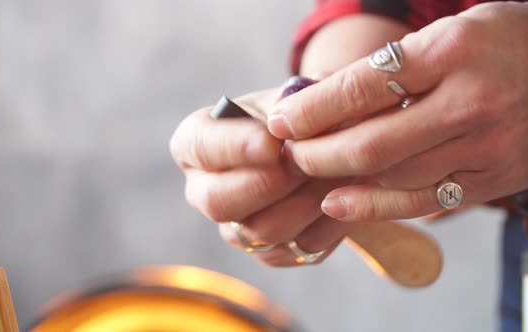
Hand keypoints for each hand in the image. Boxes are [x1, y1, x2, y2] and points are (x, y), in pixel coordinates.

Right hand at [170, 88, 348, 265]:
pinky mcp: (268, 252)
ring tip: (339, 174)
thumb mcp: (289, 96)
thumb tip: (299, 112)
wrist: (316, 149)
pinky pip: (296, 249)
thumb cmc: (293, 115)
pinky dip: (328, 225)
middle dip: (268, 183)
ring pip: (263, 231)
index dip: (236, 147)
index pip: (201, 147)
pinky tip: (345, 197)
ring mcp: (234, 227)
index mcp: (195, 143)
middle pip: (219, 202)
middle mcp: (204, 190)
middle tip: (305, 164)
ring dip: (307, 202)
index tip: (273, 144)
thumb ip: (293, 101)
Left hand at [266, 2, 527, 222]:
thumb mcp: (448, 33)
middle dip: (316, 152)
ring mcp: (486, 146)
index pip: (362, 88)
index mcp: (452, 51)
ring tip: (306, 172)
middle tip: (288, 152)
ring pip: (393, 176)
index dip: (311, 110)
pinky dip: (374, 207)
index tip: (280, 120)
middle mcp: (470, 101)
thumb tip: (319, 99)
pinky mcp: (493, 179)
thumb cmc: (500, 43)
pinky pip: (423, 202)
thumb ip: (392, 67)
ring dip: (337, 179)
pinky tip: (338, 204)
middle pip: (372, 142)